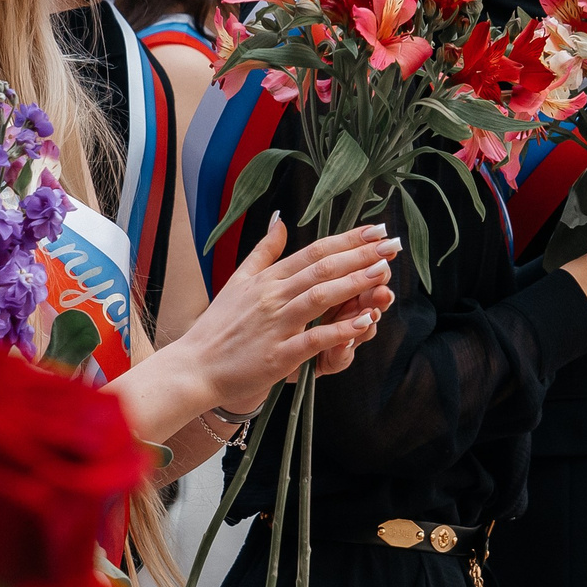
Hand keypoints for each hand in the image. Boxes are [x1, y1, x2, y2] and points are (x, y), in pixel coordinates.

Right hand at [178, 217, 397, 413]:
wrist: (194, 367)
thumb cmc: (218, 326)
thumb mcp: (238, 281)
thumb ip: (264, 251)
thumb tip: (279, 219)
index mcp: (268, 279)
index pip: (314, 252)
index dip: (347, 240)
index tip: (376, 229)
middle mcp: (273, 297)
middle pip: (322, 269)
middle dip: (360, 255)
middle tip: (391, 244)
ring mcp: (276, 325)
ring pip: (320, 297)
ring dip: (354, 284)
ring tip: (383, 272)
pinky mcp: (277, 355)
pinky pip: (313, 339)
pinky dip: (338, 330)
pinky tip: (363, 321)